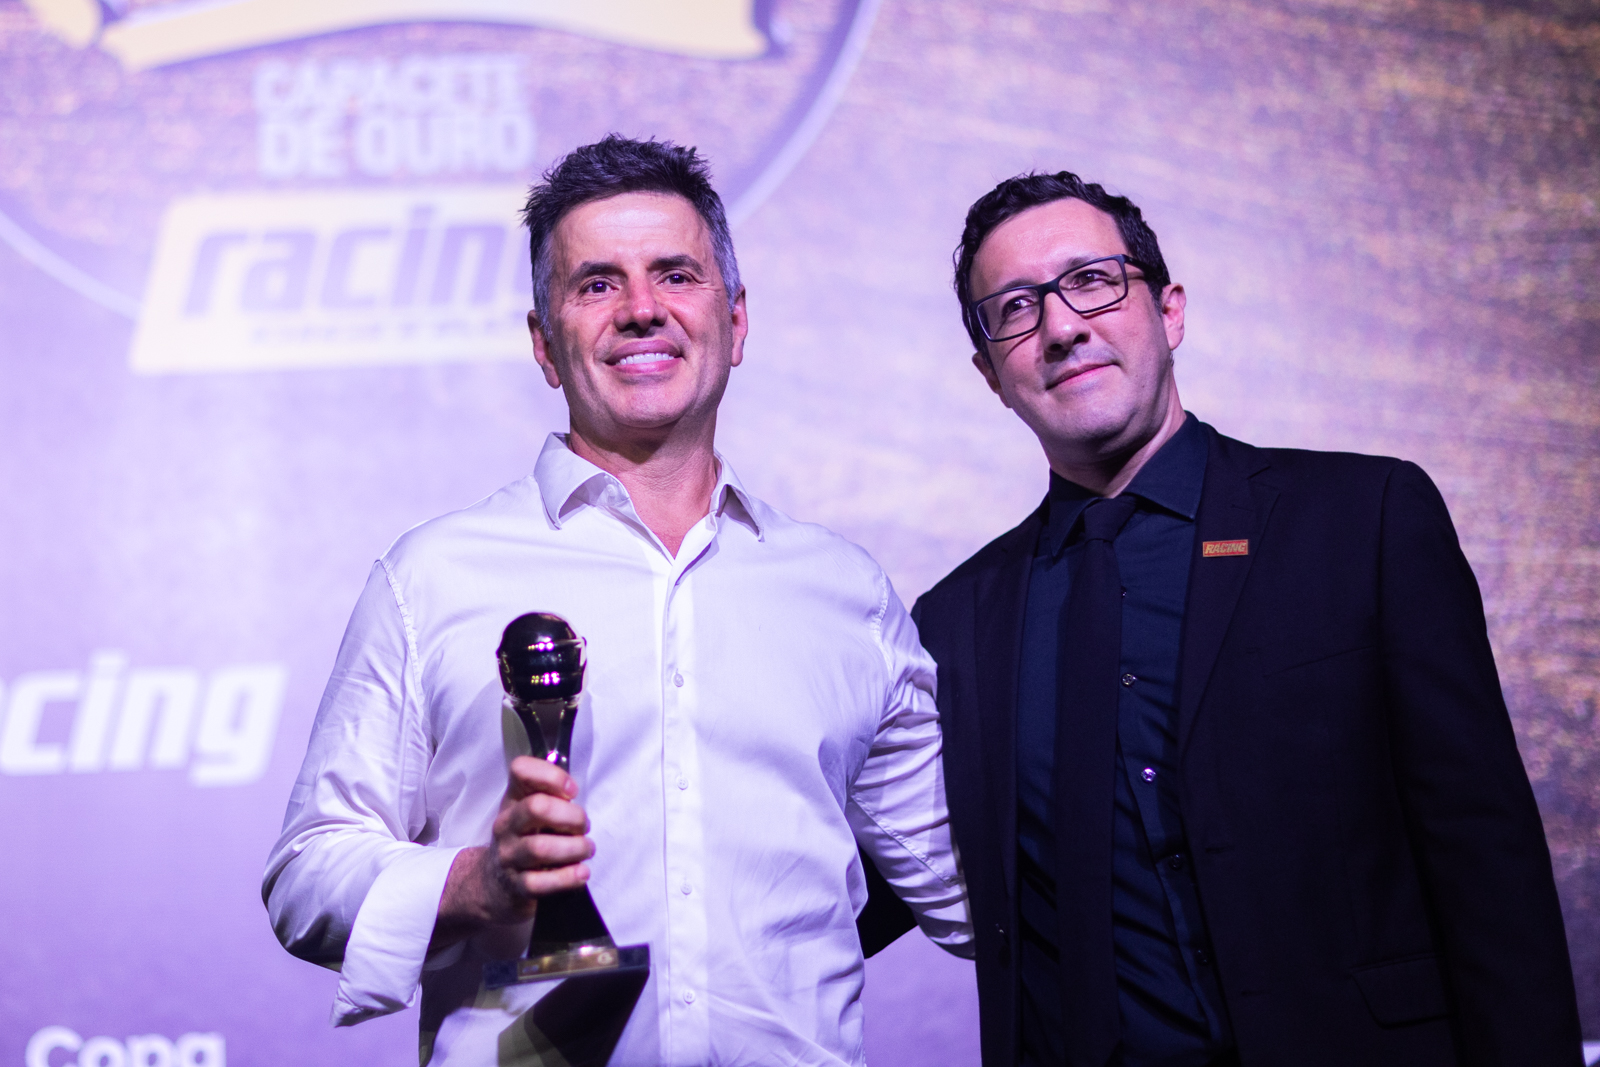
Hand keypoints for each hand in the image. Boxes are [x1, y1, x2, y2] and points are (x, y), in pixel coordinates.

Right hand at [432, 756, 594, 947]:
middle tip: (583, 827)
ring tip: (587, 849)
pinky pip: (542, 882)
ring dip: (574, 848)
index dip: (551, 775)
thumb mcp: (532, 811)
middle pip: (536, 808)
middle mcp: (506, 824)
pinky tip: (581, 873)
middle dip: (571, 816)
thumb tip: (573, 793)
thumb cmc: (526, 838)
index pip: (521, 770)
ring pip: (540, 848)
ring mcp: (509, 856)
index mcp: (513, 799)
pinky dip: (567, 877)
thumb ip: (553, 796)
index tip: (573, 791)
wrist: (494, 884)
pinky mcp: (517, 886)